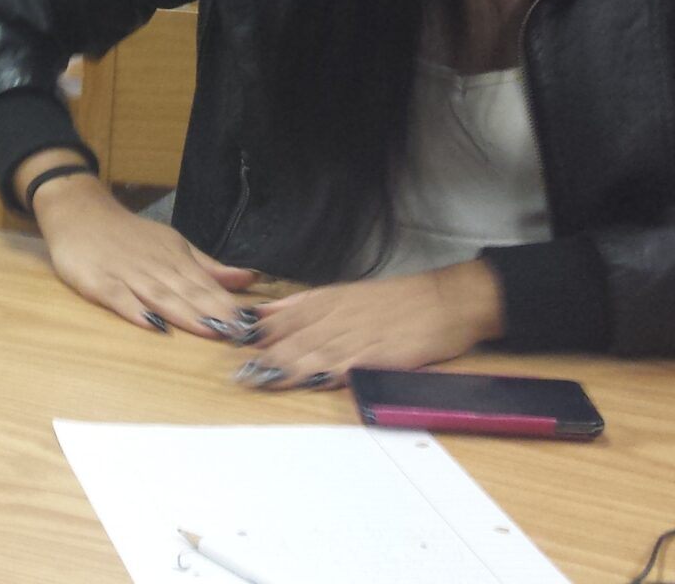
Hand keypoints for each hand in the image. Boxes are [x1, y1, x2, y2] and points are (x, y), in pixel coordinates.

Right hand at [29, 169, 259, 338]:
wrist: (79, 212)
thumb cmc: (129, 235)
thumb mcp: (173, 244)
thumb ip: (208, 267)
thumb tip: (249, 279)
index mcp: (175, 258)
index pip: (206, 284)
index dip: (228, 305)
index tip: (251, 325)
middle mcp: (154, 265)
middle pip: (187, 292)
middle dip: (214, 313)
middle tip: (239, 334)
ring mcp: (125, 273)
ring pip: (159, 295)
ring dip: (185, 313)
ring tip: (208, 330)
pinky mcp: (97, 280)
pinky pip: (117, 296)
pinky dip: (134, 309)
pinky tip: (151, 323)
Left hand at [229, 260, 505, 389]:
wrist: (445, 301)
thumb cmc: (394, 301)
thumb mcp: (342, 294)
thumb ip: (299, 306)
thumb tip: (261, 314)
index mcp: (325, 302)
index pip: (280, 319)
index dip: (254, 335)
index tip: (229, 348)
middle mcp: (336, 317)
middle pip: (293, 339)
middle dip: (264, 356)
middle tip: (237, 373)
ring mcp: (357, 336)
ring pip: (315, 353)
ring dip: (286, 367)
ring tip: (261, 380)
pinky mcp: (379, 354)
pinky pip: (349, 364)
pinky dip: (327, 373)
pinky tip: (309, 381)